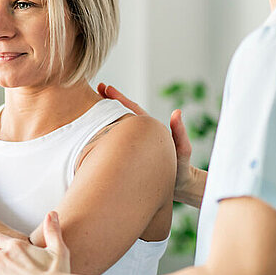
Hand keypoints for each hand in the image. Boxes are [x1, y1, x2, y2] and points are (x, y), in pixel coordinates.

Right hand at [98, 83, 201, 205]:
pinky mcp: (130, 156)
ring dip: (106, 117)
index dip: (119, 99)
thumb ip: (179, 132)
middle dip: (110, 101)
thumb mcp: (183, 149)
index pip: (132, 110)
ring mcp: (135, 145)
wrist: (181, 186)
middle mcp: (140, 135)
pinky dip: (106, 134)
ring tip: (92, 106)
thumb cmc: (183, 168)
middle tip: (97, 88)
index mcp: (149, 130)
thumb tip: (176, 112)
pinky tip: (95, 133)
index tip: (106, 88)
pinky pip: (116, 142)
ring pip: (118, 127)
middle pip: (122, 114)